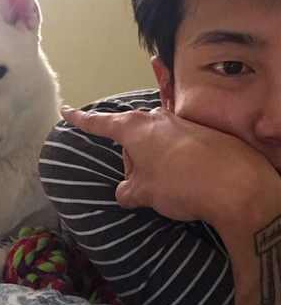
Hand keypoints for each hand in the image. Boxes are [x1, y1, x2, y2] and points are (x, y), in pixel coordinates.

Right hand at [61, 106, 275, 225]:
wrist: (237, 186)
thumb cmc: (179, 184)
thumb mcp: (144, 192)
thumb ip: (127, 191)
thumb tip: (125, 193)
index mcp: (135, 129)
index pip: (100, 123)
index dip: (81, 119)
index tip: (67, 111)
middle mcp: (157, 119)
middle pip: (130, 137)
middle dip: (130, 160)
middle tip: (140, 185)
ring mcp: (181, 122)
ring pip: (154, 142)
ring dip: (151, 161)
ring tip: (166, 186)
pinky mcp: (201, 132)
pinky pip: (176, 145)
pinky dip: (173, 160)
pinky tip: (185, 177)